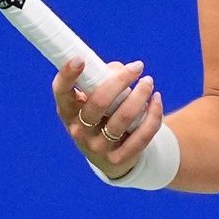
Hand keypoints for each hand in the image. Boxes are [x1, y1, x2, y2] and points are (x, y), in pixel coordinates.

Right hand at [52, 57, 163, 179]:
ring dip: (140, 95)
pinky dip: (153, 115)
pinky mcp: (119, 159)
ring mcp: (98, 147)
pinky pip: (141, 135)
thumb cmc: (102, 116)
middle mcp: (79, 131)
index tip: (80, 59)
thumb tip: (122, 70)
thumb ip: (104, 79)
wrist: (112, 159)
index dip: (67, 75)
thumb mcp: (94, 100)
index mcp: (68, 112)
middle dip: (121, 80)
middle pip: (99, 102)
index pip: (62, 92)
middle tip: (137, 67)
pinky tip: (156, 100)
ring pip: (123, 117)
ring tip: (148, 82)